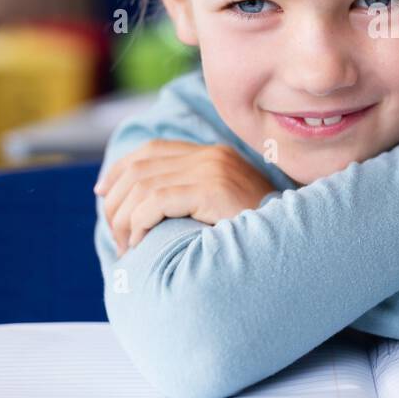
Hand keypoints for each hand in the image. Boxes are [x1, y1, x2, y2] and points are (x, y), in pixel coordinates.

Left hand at [94, 139, 274, 254]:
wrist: (295, 245)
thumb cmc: (257, 237)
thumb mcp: (223, 210)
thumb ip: (193, 199)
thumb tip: (147, 210)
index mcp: (214, 155)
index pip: (152, 150)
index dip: (120, 169)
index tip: (103, 193)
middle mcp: (212, 156)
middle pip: (140, 166)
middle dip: (115, 200)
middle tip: (114, 235)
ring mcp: (213, 170)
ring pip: (142, 185)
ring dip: (123, 219)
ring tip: (126, 247)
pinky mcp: (212, 188)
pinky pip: (155, 200)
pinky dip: (138, 223)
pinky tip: (139, 244)